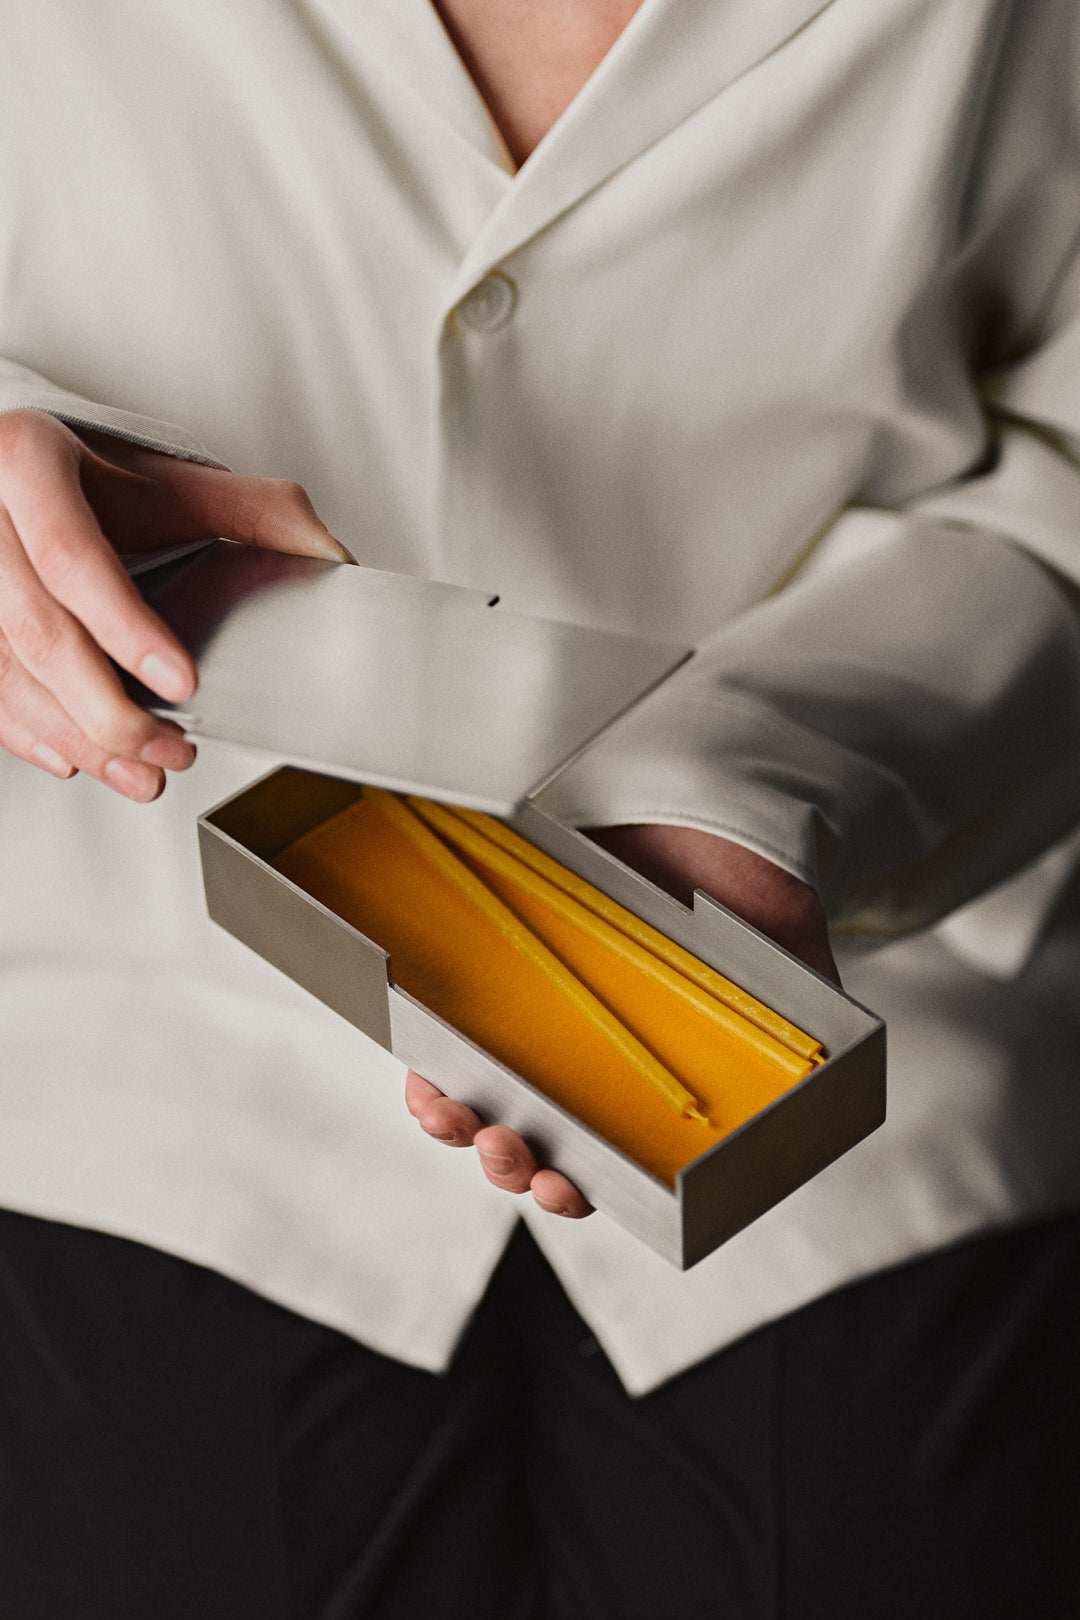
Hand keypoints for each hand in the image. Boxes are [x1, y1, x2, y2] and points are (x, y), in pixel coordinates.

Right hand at [0, 409, 348, 799]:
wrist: (36, 481)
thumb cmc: (103, 485)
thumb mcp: (177, 484)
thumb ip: (260, 513)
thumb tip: (331, 559)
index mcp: (29, 464)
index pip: (72, 556)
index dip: (125, 627)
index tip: (181, 680)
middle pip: (38, 632)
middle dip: (110, 709)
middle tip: (172, 748)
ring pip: (11, 673)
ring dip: (81, 738)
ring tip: (145, 769)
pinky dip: (34, 736)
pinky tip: (80, 760)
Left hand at [408, 822, 837, 1215]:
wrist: (699, 798)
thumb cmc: (743, 877)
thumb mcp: (786, 948)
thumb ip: (808, 1005)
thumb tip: (842, 1069)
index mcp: (651, 1074)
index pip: (609, 1157)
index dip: (580, 1188)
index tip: (567, 1187)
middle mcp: (589, 1055)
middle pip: (535, 1138)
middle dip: (515, 1165)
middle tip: (515, 1154)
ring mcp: (535, 1015)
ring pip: (480, 1098)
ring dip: (461, 1127)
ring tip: (460, 1119)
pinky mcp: (492, 966)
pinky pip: (444, 1031)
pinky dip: (428, 1061)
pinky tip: (425, 1071)